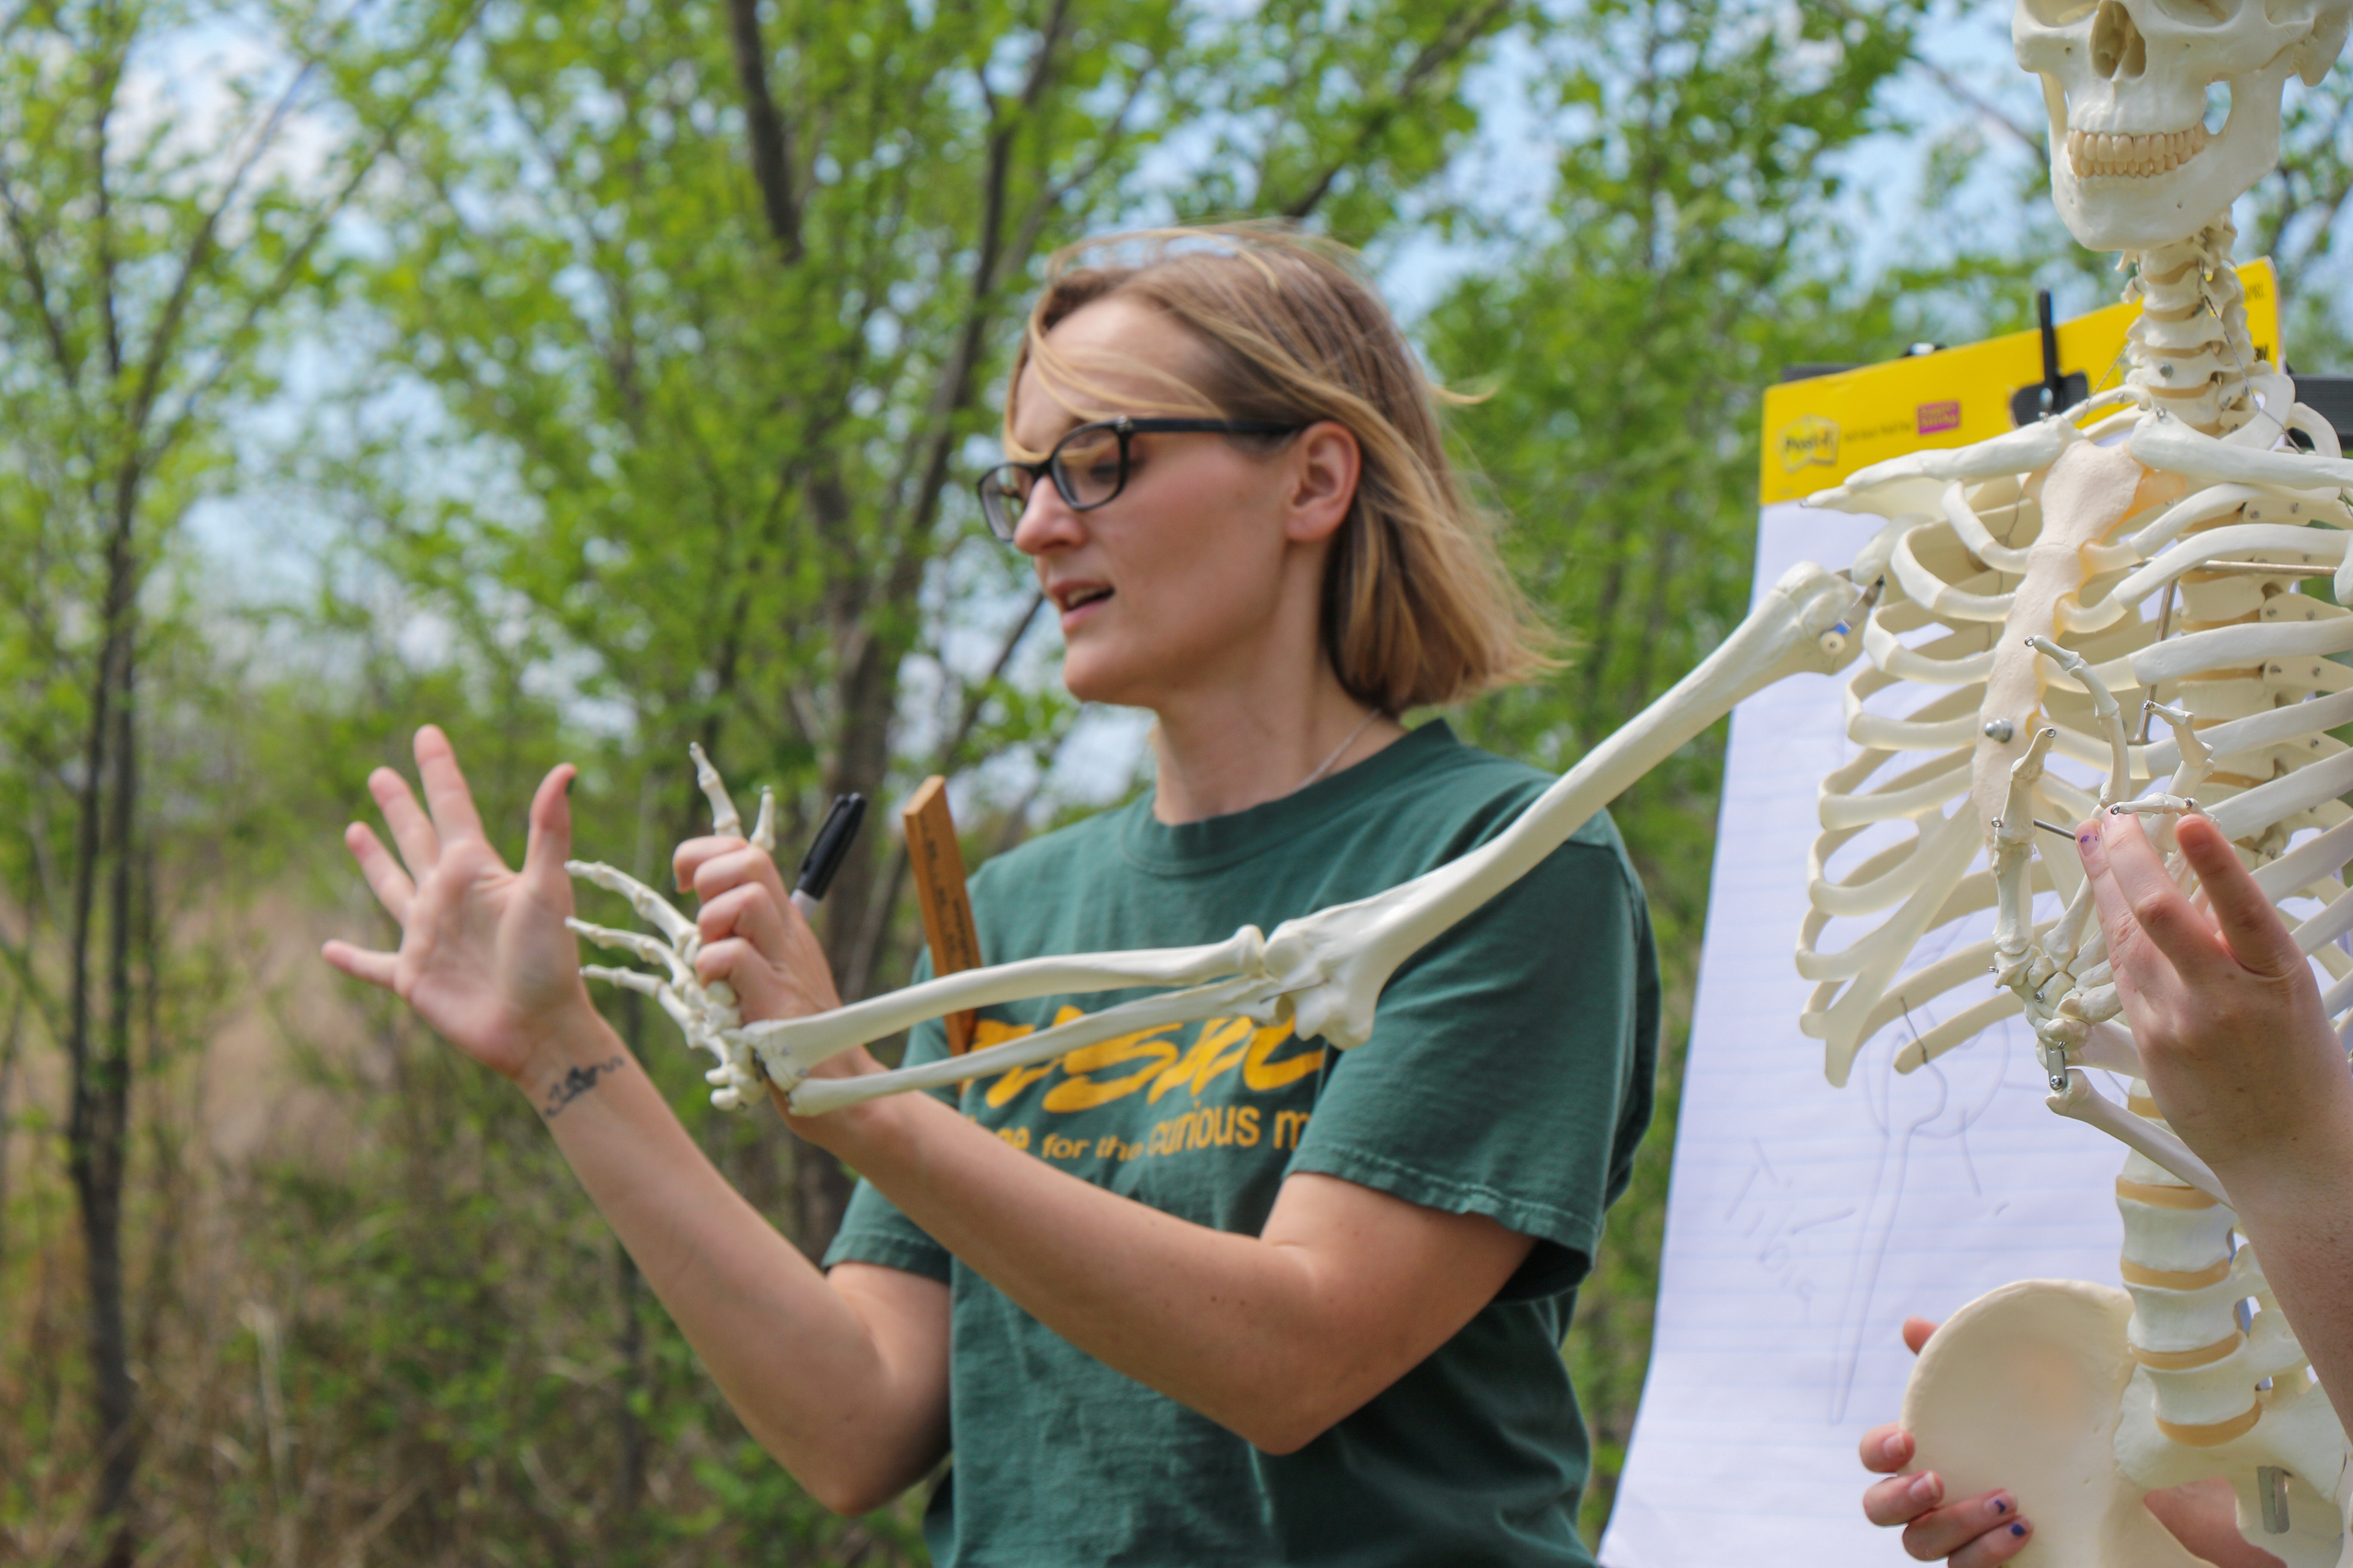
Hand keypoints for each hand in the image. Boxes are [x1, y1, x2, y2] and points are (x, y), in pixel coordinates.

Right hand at [322, 726, 594, 1082]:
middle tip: (380, 773)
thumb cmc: (549, 961)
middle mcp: (448, 896)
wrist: (540, 1028)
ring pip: (392, 888)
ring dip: (373, 860)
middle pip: (417, 839)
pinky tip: (327, 949)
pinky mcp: (412, 978)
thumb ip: (549, 830)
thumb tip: (567, 768)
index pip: (452, 807)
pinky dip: (350, 959)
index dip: (439, 769)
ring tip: (354, 829)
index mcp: (476, 870)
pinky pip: (372, 966)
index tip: (427, 732)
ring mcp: (427, 936)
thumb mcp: (547, 890)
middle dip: (400, 806)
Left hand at [670, 834, 843, 1023]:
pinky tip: (720, 995)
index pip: (746, 852)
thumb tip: (707, 918)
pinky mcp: (777, 996)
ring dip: (713, 925)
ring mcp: (784, 960)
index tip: (686, 886)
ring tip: (716, 962)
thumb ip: (746, 938)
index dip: (705, 856)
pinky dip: (713, 970)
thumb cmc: (793, 1024)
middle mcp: (786, 931)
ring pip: (746, 898)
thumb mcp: (771, 966)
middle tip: (707, 926)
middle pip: (750, 860)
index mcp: (782, 920)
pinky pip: (734, 955)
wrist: (835, 1073)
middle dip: (710, 880)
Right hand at [1862, 1312, 2272, 1566]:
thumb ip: (1974, 1363)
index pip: (1881, 1456)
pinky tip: (2024, 1530)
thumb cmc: (2091, 1442)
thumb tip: (1911, 1324)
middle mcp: (1946, 1498)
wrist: (2171, 1500)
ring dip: (1953, 1524)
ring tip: (2008, 1501)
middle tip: (1935, 1480)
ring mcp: (1970, 1539)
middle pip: (1880, 1509)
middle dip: (1896, 1496)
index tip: (1908, 1439)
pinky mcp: (2002, 1567)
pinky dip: (1985, 1554)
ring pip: (1920, 1545)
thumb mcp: (2039, 1394)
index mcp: (1944, 1451)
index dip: (1879, 1451)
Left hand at [2077, 810, 2352, 1183]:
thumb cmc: (2297, 1060)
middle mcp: (2224, 998)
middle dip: (2127, 859)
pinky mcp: (2149, 1044)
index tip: (2188, 821)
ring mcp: (2179, 1023)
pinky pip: (2123, 976)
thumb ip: (2241, 943)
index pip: (2242, 909)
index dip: (2213, 862)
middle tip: (2111, 819)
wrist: (2288, 1146)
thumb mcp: (2289, 990)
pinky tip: (2106, 903)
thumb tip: (2193, 883)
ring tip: (2093, 843)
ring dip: (2106, 886)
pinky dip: (2115, 934)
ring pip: (2127, 939)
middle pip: (2162, 915)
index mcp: (2277, 977)